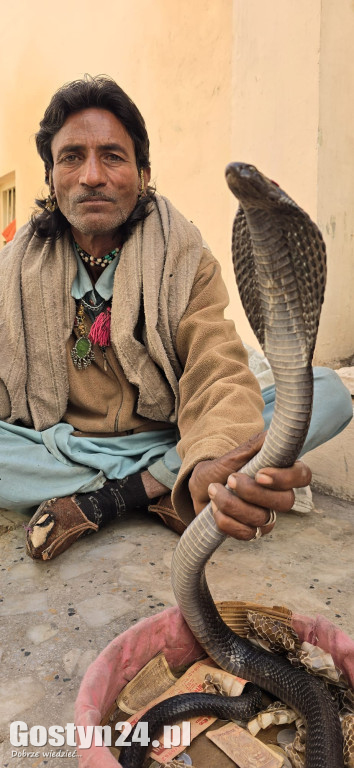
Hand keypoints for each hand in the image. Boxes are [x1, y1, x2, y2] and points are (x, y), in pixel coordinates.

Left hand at [188, 432, 311, 539]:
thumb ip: (256, 445)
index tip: (260, 474)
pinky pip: (246, 533)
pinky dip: (225, 520)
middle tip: (230, 479)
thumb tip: (273, 434)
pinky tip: (214, 508)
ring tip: (214, 490)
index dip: (286, 478)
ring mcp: (267, 516)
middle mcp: (279, 496)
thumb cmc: (221, 468)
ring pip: (261, 518)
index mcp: (281, 472)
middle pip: (286, 502)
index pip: (303, 476)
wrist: (200, 488)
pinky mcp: (252, 531)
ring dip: (231, 503)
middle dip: (253, 492)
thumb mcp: (236, 453)